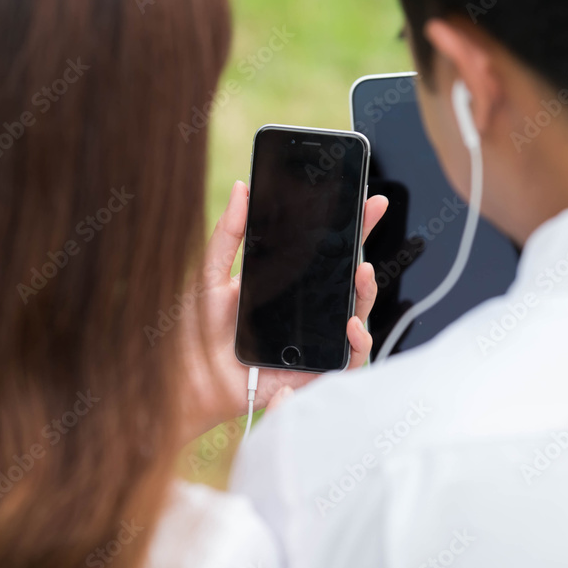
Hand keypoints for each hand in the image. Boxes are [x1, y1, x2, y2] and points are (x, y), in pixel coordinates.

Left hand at [180, 180, 387, 437]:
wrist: (196, 379)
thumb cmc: (203, 330)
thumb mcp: (212, 275)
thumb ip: (228, 235)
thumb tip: (242, 189)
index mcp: (290, 284)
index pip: (328, 251)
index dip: (350, 226)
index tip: (366, 200)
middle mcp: (310, 309)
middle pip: (349, 279)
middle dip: (365, 248)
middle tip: (371, 219)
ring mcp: (317, 339)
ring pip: (357, 314)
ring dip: (367, 293)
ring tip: (362, 273)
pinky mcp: (318, 369)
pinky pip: (350, 358)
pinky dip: (357, 341)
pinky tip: (350, 325)